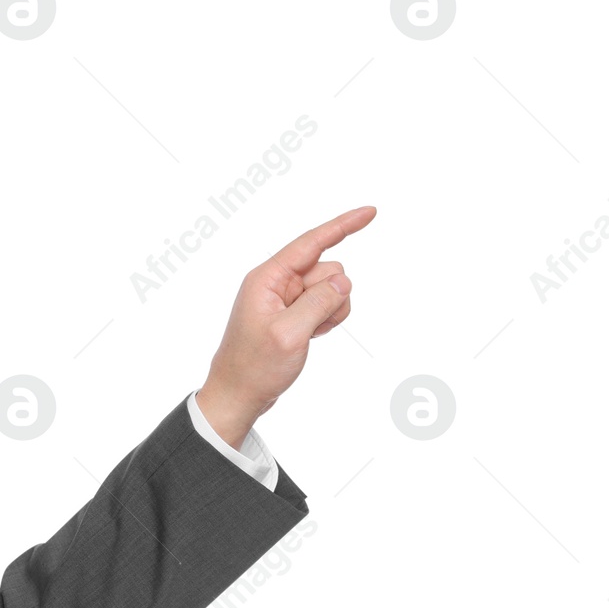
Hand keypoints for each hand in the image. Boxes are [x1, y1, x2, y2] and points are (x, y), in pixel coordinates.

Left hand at [196, 205, 376, 448]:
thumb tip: (344, 281)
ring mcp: (286, 299)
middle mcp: (276, 283)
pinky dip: (327, 319)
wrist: (238, 395)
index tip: (370, 211)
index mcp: (267, 278)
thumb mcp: (289, 335)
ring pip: (332, 288)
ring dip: (331, 310)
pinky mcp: (293, 314)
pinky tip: (311, 337)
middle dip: (332, 294)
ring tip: (309, 334)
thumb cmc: (254, 367)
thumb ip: (319, 302)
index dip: (343, 226)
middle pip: (328, 269)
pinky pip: (326, 305)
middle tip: (312, 325)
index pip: (312, 242)